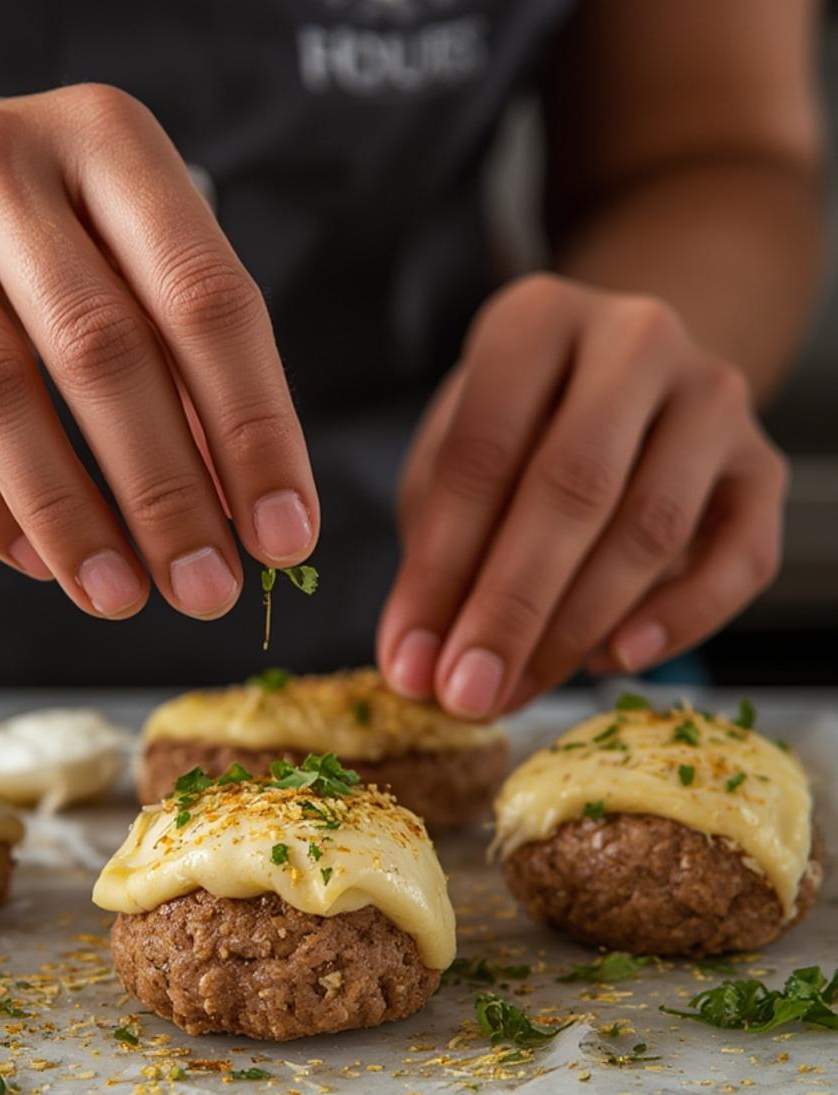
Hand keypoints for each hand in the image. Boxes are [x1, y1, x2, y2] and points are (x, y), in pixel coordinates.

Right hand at [0, 83, 316, 617]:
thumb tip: (244, 505)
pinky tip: (38, 561)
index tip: (285, 535)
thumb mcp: (116, 251)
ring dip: (72, 516)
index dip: (255, 430)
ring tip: (121, 596)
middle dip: (168, 492)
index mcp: (108, 142)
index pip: (206, 299)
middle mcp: (2, 165)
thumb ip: (182, 358)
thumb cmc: (24, 233)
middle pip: (104, 350)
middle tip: (208, 588)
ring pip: (1, 393)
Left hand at [377, 274, 786, 716]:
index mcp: (536, 320)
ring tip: (517, 691)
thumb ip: (435, 551)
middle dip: (511, 609)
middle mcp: (635, 338)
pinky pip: (739, 557)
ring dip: (576, 628)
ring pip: (652, 526)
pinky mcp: (764, 463)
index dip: (441, 570)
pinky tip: (614, 661)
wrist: (628, 384)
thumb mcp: (455, 464)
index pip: (483, 452)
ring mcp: (712, 396)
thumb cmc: (518, 430)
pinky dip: (680, 621)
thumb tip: (419, 664)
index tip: (410, 663)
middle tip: (467, 696)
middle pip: (573, 487)